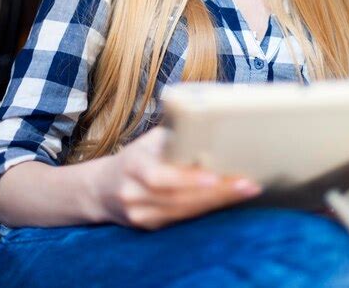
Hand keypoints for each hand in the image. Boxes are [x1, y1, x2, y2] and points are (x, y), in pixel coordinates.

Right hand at [96, 126, 261, 229]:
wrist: (101, 189)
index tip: (215, 175)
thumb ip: (175, 136)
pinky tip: (227, 200)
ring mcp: (140, 216)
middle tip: (247, 184)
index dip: (187, 179)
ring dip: (217, 203)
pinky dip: (206, 210)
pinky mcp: (150, 227)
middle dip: (216, 192)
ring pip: (183, 212)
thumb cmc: (134, 157)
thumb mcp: (148, 141)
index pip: (159, 178)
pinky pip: (182, 219)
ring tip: (245, 191)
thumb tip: (210, 121)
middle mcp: (133, 195)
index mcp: (132, 166)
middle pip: (179, 198)